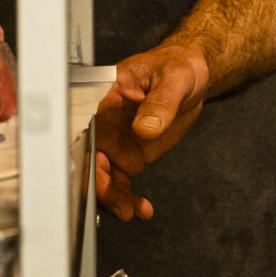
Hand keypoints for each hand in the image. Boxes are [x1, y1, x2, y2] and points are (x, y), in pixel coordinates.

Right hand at [94, 42, 211, 220]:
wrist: (192, 77)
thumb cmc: (177, 65)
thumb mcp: (174, 77)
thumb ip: (160, 101)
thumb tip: (145, 126)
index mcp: (103, 94)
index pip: (83, 122)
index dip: (84, 145)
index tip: (96, 162)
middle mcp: (102, 121)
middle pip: (86, 154)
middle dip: (94, 179)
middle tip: (111, 192)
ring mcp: (113, 141)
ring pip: (102, 175)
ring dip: (111, 197)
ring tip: (128, 210)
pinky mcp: (128, 156)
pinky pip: (121, 183)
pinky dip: (128, 199)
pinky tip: (141, 210)